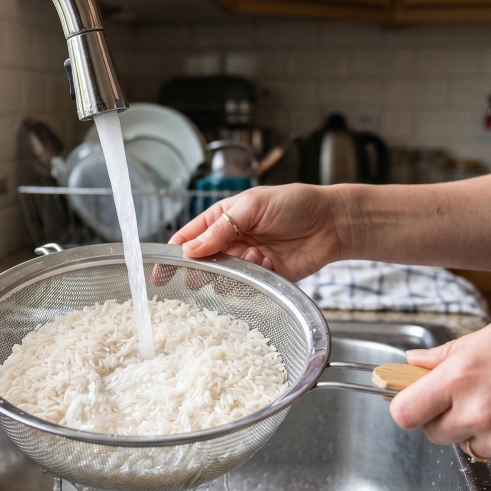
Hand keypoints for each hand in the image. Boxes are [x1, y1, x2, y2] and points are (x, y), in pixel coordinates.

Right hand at [169, 184, 347, 281]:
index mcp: (224, 218)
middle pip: (202, 261)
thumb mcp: (251, 206)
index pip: (190, 236)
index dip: (174, 252)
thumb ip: (220, 228)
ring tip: (235, 268)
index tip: (159, 269)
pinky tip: (259, 269)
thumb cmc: (294, 204)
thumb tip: (190, 249)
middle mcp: (232, 240)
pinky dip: (247, 283)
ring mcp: (247, 260)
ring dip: (223, 276)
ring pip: (222, 276)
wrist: (331, 223)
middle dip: (196, 269)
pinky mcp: (264, 277)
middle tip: (190, 279)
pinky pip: (246, 286)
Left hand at [389, 313, 490, 472]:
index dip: (409, 408)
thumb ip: (449, 354)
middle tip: (476, 398)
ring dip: (485, 431)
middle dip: (447, 419)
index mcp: (464, 375)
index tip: (417, 403)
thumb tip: (413, 363)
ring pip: (472, 446)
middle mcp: (479, 412)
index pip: (404, 412)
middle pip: (434, 434)